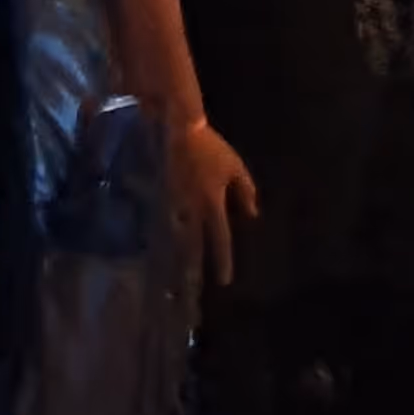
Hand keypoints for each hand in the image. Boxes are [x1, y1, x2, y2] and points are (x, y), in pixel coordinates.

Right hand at [168, 114, 261, 290]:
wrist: (178, 129)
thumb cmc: (211, 148)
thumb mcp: (235, 168)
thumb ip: (245, 191)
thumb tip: (251, 214)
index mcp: (212, 203)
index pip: (220, 238)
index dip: (223, 260)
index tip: (225, 280)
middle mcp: (191, 208)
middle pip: (193, 243)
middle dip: (195, 265)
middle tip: (194, 285)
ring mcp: (173, 202)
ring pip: (177, 233)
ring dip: (179, 252)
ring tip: (178, 269)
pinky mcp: (162, 193)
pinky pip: (167, 218)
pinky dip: (168, 232)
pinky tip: (165, 241)